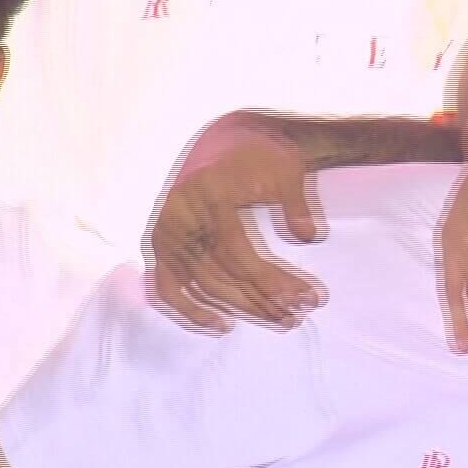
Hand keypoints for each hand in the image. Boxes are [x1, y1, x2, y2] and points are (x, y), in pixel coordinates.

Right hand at [147, 110, 323, 332]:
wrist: (230, 142)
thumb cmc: (262, 158)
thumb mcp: (286, 171)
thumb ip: (295, 203)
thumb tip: (308, 236)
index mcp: (209, 194)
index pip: (236, 250)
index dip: (269, 280)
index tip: (304, 298)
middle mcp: (180, 215)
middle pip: (219, 272)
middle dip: (261, 300)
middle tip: (296, 317)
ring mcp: (164, 232)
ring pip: (200, 283)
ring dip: (239, 308)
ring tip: (278, 320)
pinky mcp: (158, 244)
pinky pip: (167, 286)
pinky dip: (190, 309)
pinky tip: (222, 325)